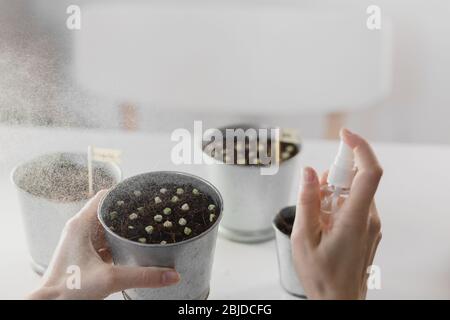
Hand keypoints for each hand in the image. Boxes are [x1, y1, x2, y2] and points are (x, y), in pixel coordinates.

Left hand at [28, 190, 179, 299]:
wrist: (51, 307)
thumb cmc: (66, 290)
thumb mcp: (110, 279)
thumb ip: (143, 276)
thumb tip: (171, 275)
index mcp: (80, 225)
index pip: (104, 196)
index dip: (123, 193)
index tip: (141, 195)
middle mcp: (79, 230)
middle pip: (107, 211)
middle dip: (128, 213)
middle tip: (148, 213)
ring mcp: (81, 243)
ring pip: (106, 228)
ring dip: (123, 229)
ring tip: (144, 228)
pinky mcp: (84, 256)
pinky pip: (104, 243)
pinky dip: (118, 243)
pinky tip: (131, 249)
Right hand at [291, 129, 382, 299]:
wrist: (339, 302)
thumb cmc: (322, 277)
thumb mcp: (304, 238)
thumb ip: (307, 201)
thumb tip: (310, 172)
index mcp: (355, 219)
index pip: (369, 172)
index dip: (360, 147)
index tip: (344, 135)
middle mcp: (369, 219)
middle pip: (357, 179)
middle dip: (334, 176)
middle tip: (314, 191)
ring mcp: (371, 225)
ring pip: (354, 192)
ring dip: (333, 193)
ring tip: (315, 217)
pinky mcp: (368, 229)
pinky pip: (355, 205)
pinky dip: (338, 204)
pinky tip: (323, 223)